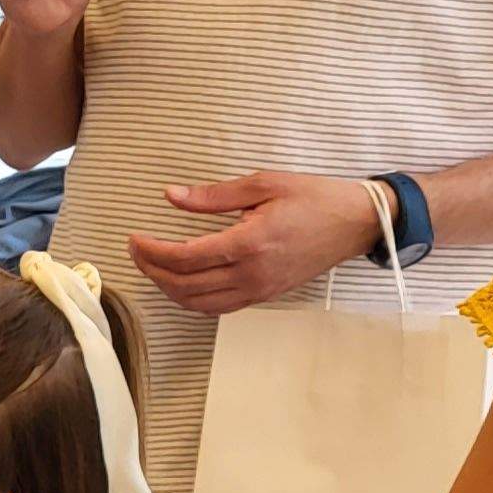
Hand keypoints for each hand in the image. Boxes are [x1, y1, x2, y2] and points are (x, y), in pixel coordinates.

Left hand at [130, 171, 387, 315]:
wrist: (356, 223)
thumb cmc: (315, 198)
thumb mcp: (264, 184)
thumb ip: (214, 196)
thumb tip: (172, 196)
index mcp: (249, 243)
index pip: (184, 257)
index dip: (151, 251)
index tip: (135, 239)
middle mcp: (251, 274)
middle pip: (183, 285)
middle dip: (151, 270)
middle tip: (137, 250)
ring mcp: (259, 290)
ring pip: (197, 303)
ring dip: (168, 288)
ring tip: (153, 266)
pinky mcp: (265, 296)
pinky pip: (218, 307)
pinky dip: (192, 299)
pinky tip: (182, 281)